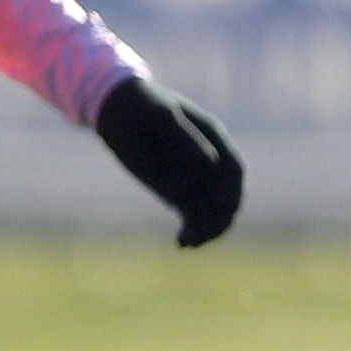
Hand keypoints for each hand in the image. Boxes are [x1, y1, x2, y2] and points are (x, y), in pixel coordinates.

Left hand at [95, 75, 246, 246]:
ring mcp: (194, 175)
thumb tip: (208, 166)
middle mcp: (209, 157)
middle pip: (227, 194)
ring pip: (211, 209)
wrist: (117, 109)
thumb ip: (183, 138)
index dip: (231, 192)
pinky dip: (191, 230)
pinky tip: (182, 243)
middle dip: (220, 217)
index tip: (222, 211)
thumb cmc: (139, 106)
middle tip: (203, 235)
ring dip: (207, 229)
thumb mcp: (159, 117)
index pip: (232, 169)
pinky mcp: (177, 190)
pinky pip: (192, 214)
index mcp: (212, 135)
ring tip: (189, 244)